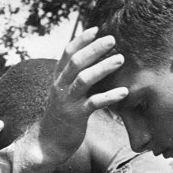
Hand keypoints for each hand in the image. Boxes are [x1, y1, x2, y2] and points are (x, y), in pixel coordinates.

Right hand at [38, 26, 127, 161]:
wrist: (48, 144)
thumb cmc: (62, 117)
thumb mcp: (65, 94)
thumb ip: (76, 78)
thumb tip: (95, 63)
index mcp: (58, 79)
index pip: (67, 53)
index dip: (81, 40)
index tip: (97, 29)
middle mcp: (60, 87)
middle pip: (76, 62)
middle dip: (94, 48)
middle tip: (112, 39)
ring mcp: (67, 102)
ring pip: (84, 79)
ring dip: (103, 68)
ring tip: (120, 59)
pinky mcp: (76, 117)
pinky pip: (94, 103)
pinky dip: (109, 96)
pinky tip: (124, 92)